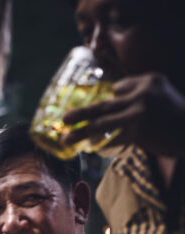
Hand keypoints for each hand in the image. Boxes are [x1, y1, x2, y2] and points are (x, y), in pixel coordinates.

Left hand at [63, 72, 184, 156]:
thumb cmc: (175, 115)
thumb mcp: (160, 94)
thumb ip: (136, 96)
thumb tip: (109, 102)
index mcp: (148, 80)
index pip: (117, 89)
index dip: (108, 102)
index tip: (93, 111)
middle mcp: (142, 93)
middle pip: (104, 105)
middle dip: (81, 113)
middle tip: (64, 118)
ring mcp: (139, 112)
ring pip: (103, 122)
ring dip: (82, 132)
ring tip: (66, 138)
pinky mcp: (139, 131)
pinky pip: (115, 138)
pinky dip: (103, 143)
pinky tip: (93, 147)